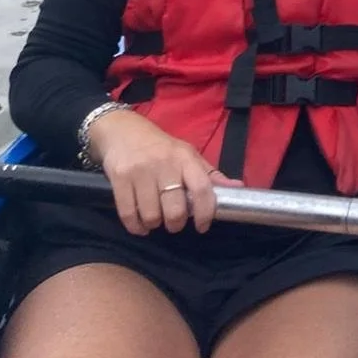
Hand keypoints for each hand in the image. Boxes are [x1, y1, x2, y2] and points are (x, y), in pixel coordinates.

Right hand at [86, 109, 235, 235]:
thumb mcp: (187, 154)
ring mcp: (140, 171)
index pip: (202, 188)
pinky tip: (139, 223)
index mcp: (185, 157)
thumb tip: (238, 187)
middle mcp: (164, 163)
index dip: (206, 212)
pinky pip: (128, 215)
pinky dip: (135, 226)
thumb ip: (210, 174)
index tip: (203, 226)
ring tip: (155, 217)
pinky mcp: (119, 179)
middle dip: (175, 223)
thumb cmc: (160, 147)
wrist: (122, 130)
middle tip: (173, 221)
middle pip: (175, 210)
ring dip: (153, 224)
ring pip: (151, 216)